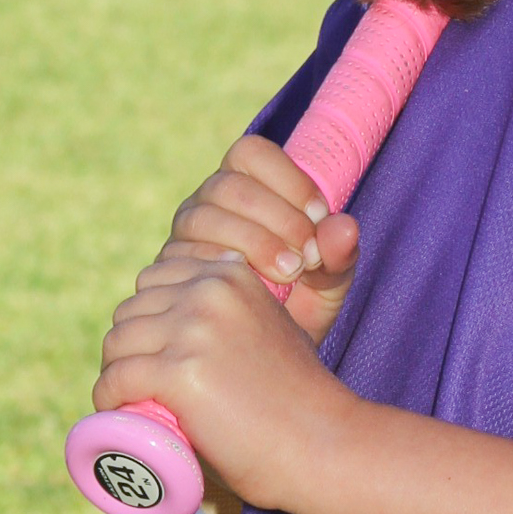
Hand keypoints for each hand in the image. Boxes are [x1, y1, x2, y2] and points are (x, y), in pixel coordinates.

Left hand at [94, 249, 355, 511]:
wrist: (323, 442)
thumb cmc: (299, 398)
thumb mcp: (275, 328)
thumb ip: (239, 313)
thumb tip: (188, 326)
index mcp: (233, 275)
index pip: (158, 277)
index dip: (149, 314)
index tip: (153, 348)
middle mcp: (211, 291)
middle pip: (132, 307)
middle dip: (130, 343)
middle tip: (138, 380)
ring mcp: (194, 329)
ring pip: (118, 342)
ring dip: (116, 370)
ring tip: (126, 397)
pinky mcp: (179, 371)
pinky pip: (118, 378)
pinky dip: (108, 397)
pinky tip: (114, 408)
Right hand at [165, 135, 360, 337]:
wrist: (261, 360)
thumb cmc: (299, 309)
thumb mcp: (329, 284)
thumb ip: (340, 255)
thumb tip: (345, 225)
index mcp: (245, 186)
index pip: (252, 152)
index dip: (287, 178)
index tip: (319, 217)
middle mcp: (207, 203)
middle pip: (229, 185)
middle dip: (276, 217)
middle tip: (308, 256)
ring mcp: (183, 236)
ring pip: (203, 216)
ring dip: (252, 241)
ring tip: (289, 272)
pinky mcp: (167, 271)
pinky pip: (182, 257)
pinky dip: (220, 269)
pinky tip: (251, 289)